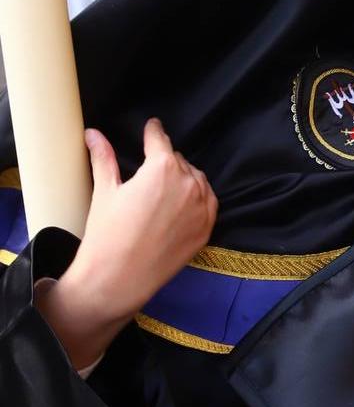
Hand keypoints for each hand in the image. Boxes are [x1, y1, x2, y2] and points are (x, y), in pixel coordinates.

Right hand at [36, 119, 217, 369]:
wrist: (118, 280)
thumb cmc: (107, 234)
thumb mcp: (104, 191)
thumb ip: (104, 157)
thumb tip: (93, 133)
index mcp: (162, 167)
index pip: (160, 139)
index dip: (154, 131)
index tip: (153, 126)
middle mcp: (188, 182)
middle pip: (177, 160)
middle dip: (164, 163)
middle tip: (148, 175)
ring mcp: (202, 206)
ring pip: (195, 179)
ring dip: (183, 179)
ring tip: (162, 193)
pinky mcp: (208, 227)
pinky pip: (207, 201)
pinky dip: (196, 199)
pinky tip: (179, 206)